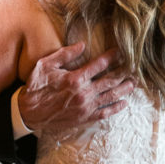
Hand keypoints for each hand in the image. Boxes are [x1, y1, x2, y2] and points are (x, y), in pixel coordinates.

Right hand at [18, 41, 134, 131]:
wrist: (28, 113)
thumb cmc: (36, 86)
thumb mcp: (45, 65)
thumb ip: (65, 54)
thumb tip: (82, 44)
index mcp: (75, 78)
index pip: (99, 65)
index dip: (112, 57)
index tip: (122, 51)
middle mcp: (83, 93)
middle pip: (110, 81)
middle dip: (123, 73)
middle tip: (135, 67)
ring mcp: (85, 107)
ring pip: (110, 97)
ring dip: (124, 89)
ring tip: (134, 83)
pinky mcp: (84, 118)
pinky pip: (104, 113)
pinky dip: (116, 108)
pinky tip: (124, 103)